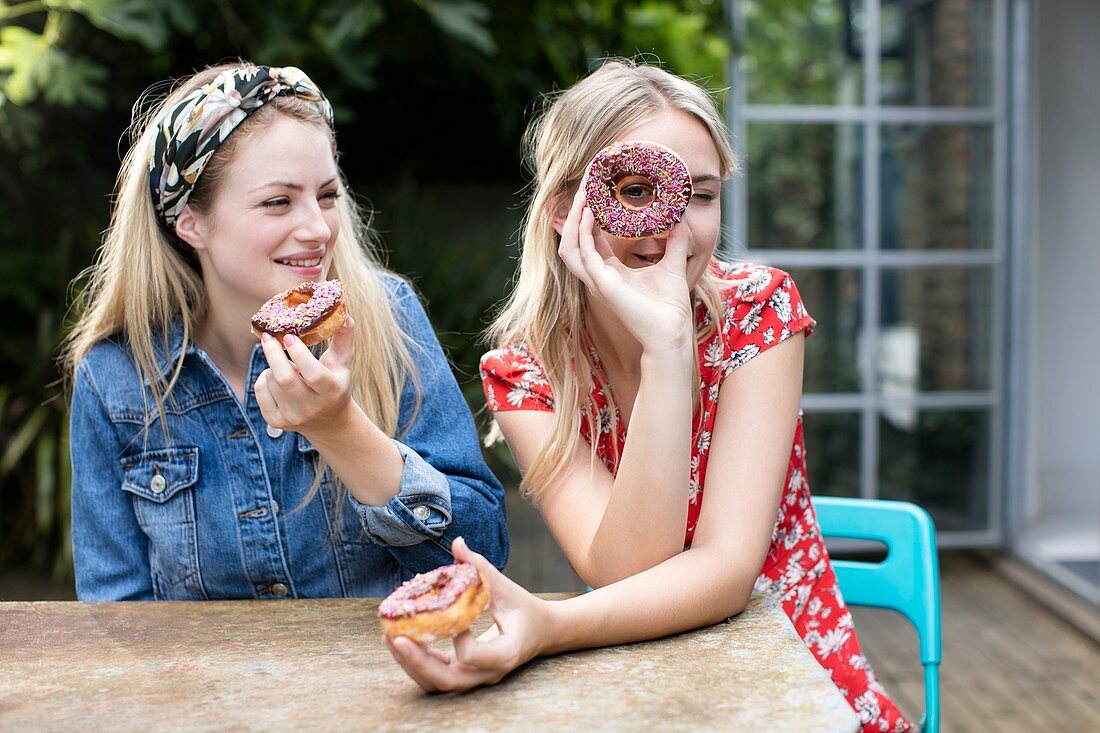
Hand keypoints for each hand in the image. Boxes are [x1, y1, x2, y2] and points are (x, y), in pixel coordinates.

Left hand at [254, 318, 355, 434]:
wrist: (329, 421)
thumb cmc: (336, 383)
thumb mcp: (344, 363)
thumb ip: (344, 338)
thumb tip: (344, 313)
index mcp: (332, 391)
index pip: (313, 375)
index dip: (299, 354)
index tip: (288, 336)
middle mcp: (312, 407)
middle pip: (285, 379)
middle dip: (273, 354)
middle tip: (268, 336)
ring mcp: (293, 417)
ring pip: (271, 381)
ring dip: (274, 366)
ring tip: (286, 365)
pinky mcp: (276, 421)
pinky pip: (261, 391)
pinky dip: (264, 378)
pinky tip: (276, 378)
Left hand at [384, 537, 550, 692]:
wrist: (541, 633)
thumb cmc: (524, 608)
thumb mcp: (507, 588)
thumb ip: (480, 568)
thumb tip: (456, 543)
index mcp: (506, 652)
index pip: (475, 657)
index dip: (459, 641)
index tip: (455, 620)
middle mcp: (489, 673)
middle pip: (448, 680)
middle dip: (418, 662)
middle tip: (396, 640)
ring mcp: (476, 678)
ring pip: (438, 684)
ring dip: (411, 665)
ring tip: (389, 640)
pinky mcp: (465, 675)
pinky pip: (436, 677)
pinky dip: (416, 663)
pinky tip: (399, 641)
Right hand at [558, 186, 694, 353]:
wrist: (672, 331)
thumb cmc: (670, 306)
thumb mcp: (674, 263)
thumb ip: (675, 241)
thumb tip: (680, 217)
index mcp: (610, 273)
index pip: (591, 240)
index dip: (589, 217)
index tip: (596, 192)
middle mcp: (599, 276)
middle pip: (574, 240)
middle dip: (575, 214)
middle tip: (585, 187)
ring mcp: (597, 281)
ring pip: (569, 247)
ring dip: (572, 221)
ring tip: (583, 196)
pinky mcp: (602, 285)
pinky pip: (583, 253)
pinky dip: (583, 231)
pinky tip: (590, 212)